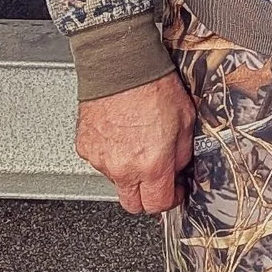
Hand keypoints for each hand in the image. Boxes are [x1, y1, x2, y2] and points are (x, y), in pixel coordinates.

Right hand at [76, 72, 195, 214]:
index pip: (158, 205)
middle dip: (147, 195)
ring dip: (128, 171)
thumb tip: (180, 170)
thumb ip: (183, 154)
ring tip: (138, 143)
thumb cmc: (154, 86)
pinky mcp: (85, 148)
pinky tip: (122, 134)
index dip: (170, 199)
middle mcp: (123, 167)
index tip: (174, 191)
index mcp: (151, 164)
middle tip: (156, 177)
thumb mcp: (186, 120)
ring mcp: (101, 160)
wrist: (121, 66)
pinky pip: (101, 162)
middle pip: (133, 204)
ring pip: (116, 181)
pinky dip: (112, 155)